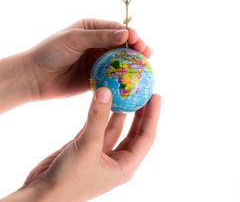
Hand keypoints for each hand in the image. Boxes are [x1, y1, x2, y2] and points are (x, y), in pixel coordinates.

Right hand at [19, 88, 160, 201]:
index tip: (156, 95)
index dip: (152, 116)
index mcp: (124, 166)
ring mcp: (100, 153)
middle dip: (139, 112)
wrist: (42, 195)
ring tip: (125, 91)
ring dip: (119, 110)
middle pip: (133, 132)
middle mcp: (115, 159)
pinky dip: (100, 113)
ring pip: (114, 127)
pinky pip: (97, 126)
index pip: (145, 137)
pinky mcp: (85, 148)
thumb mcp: (88, 146)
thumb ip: (97, 117)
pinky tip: (103, 100)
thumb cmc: (69, 180)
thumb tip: (106, 89)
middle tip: (143, 91)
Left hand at [26, 18, 151, 100]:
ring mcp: (96, 61)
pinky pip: (112, 76)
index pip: (115, 29)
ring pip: (119, 61)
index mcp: (91, 29)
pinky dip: (123, 78)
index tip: (138, 40)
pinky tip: (133, 80)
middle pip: (121, 45)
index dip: (129, 34)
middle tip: (147, 53)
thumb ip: (100, 36)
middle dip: (135, 48)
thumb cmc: (51, 52)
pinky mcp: (95, 77)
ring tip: (146, 66)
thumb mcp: (75, 39)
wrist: (35, 77)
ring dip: (132, 63)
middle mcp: (96, 43)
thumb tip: (125, 34)